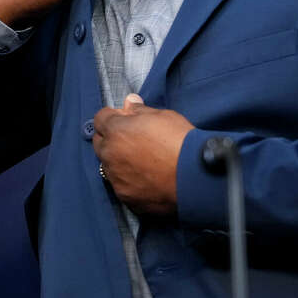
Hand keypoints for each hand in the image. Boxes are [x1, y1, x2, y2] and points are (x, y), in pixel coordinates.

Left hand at [93, 94, 193, 214]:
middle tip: (133, 140)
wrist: (196, 177)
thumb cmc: (181, 142)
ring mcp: (116, 177)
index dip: (114, 116)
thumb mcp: (163, 116)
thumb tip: (130, 101)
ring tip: (142, 161)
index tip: (125, 119)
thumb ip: (140, 110)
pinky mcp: (125, 196)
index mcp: (116, 130)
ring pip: (109, 165)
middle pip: (100, 142)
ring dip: (118, 160)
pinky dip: (128, 180)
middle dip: (111, 138)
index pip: (101, 118)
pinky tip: (146, 178)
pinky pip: (120, 184)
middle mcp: (110, 154)